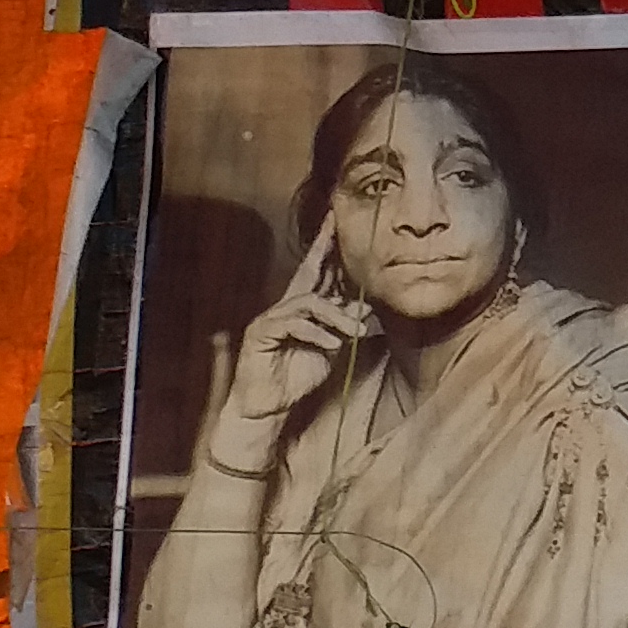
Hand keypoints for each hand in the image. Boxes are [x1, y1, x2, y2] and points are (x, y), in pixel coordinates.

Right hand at [207, 220, 366, 460]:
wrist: (268, 405)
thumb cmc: (297, 376)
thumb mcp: (330, 349)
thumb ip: (343, 328)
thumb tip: (366, 310)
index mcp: (303, 309)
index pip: (317, 272)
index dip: (327, 247)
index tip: (338, 221)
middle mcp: (286, 307)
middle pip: (307, 272)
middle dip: (322, 248)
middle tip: (336, 224)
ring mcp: (271, 319)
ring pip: (309, 302)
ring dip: (337, 315)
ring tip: (354, 331)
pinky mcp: (261, 334)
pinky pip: (294, 324)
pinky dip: (316, 333)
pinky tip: (330, 343)